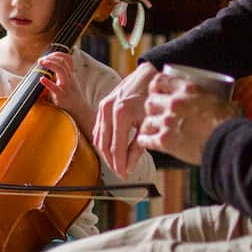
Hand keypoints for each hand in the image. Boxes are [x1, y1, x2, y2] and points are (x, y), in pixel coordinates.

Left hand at [36, 51, 79, 113]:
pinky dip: (48, 83)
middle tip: (41, 60)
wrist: (78, 107)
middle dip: (51, 58)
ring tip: (41, 63)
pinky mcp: (61, 95)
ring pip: (61, 71)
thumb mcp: (70, 80)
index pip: (67, 59)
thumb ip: (64, 72)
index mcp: (71, 74)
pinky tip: (41, 79)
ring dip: (50, 65)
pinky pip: (55, 88)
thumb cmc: (72, 93)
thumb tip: (53, 63)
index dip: (57, 54)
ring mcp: (66, 86)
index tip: (48, 55)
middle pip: (63, 63)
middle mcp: (69, 78)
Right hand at [93, 61, 156, 176]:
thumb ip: (138, 147)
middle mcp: (108, 110)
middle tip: (121, 173)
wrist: (149, 75)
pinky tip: (111, 148)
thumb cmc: (153, 97)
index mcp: (122, 114)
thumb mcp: (149, 123)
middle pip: (104, 145)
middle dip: (112, 162)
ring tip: (117, 163)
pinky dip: (103, 141)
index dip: (120, 165)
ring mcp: (103, 107)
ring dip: (106, 153)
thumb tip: (129, 167)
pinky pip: (98, 128)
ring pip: (98, 138)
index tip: (125, 176)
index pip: (116, 148)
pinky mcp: (102, 105)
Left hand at [135, 73, 242, 163]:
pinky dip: (145, 141)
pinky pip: (146, 139)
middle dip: (151, 108)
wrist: (227, 144)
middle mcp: (174, 104)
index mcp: (187, 90)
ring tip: (153, 130)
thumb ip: (223, 102)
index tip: (157, 92)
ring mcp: (167, 122)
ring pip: (146, 121)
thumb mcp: (226, 104)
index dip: (155, 87)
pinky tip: (147, 142)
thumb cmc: (230, 124)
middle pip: (150, 102)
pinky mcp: (165, 141)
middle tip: (156, 114)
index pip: (159, 81)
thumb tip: (234, 105)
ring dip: (149, 126)